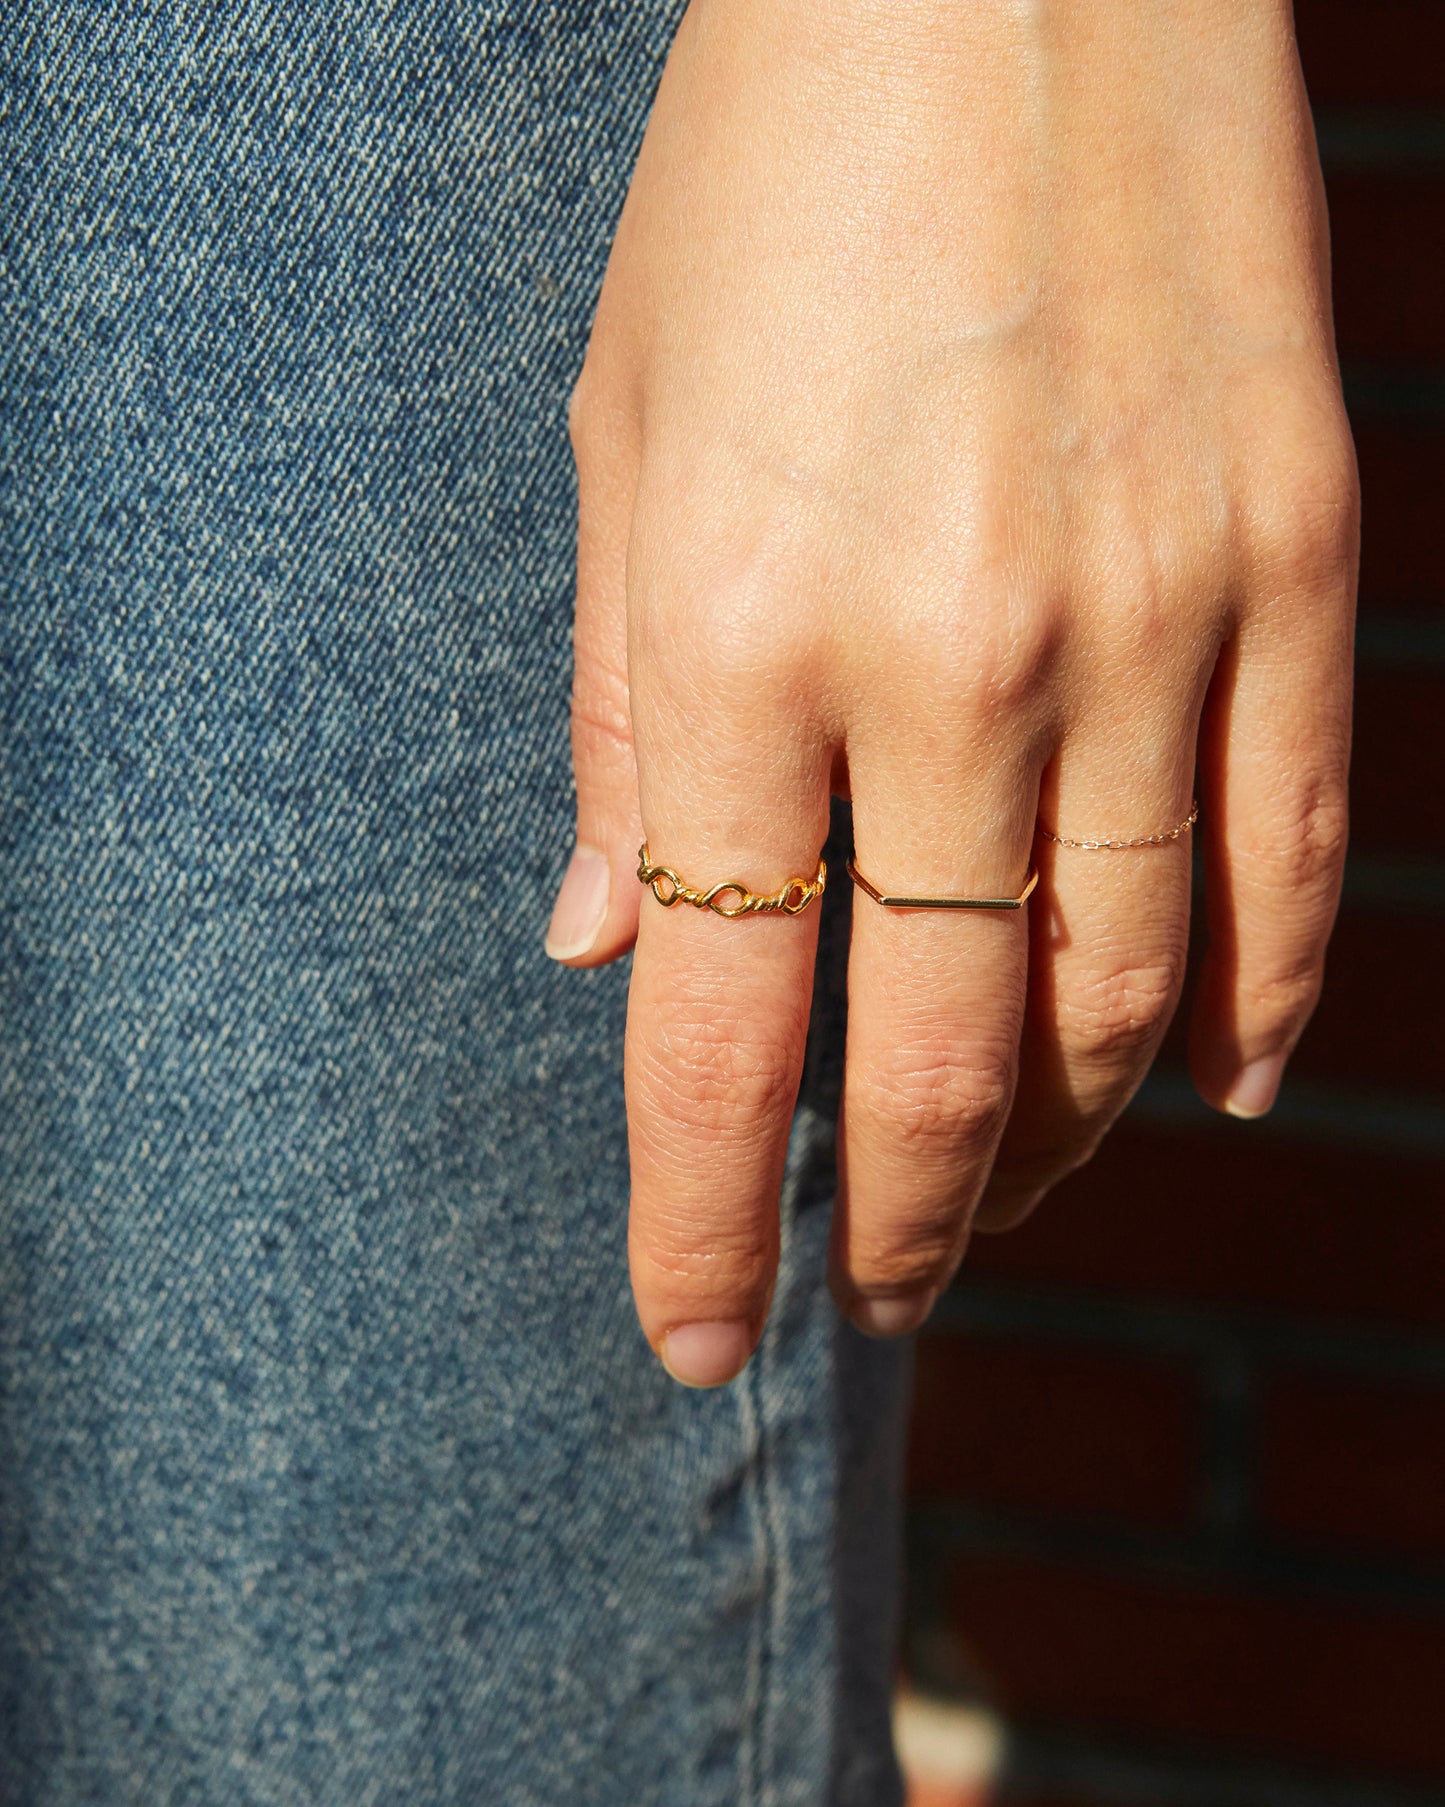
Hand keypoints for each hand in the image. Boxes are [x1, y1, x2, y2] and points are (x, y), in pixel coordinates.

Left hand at [546, 0, 1356, 1385]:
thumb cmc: (767, 193)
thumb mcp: (625, 440)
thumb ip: (626, 724)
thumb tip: (605, 948)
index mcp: (750, 633)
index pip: (724, 1028)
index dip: (703, 1221)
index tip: (702, 1337)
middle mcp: (964, 656)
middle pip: (948, 1056)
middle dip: (902, 1222)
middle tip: (872, 1296)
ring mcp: (1157, 613)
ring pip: (1134, 990)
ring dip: (1068, 1137)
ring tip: (1008, 1197)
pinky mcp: (1292, 558)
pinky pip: (1292, 855)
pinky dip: (1257, 1003)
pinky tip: (1214, 1085)